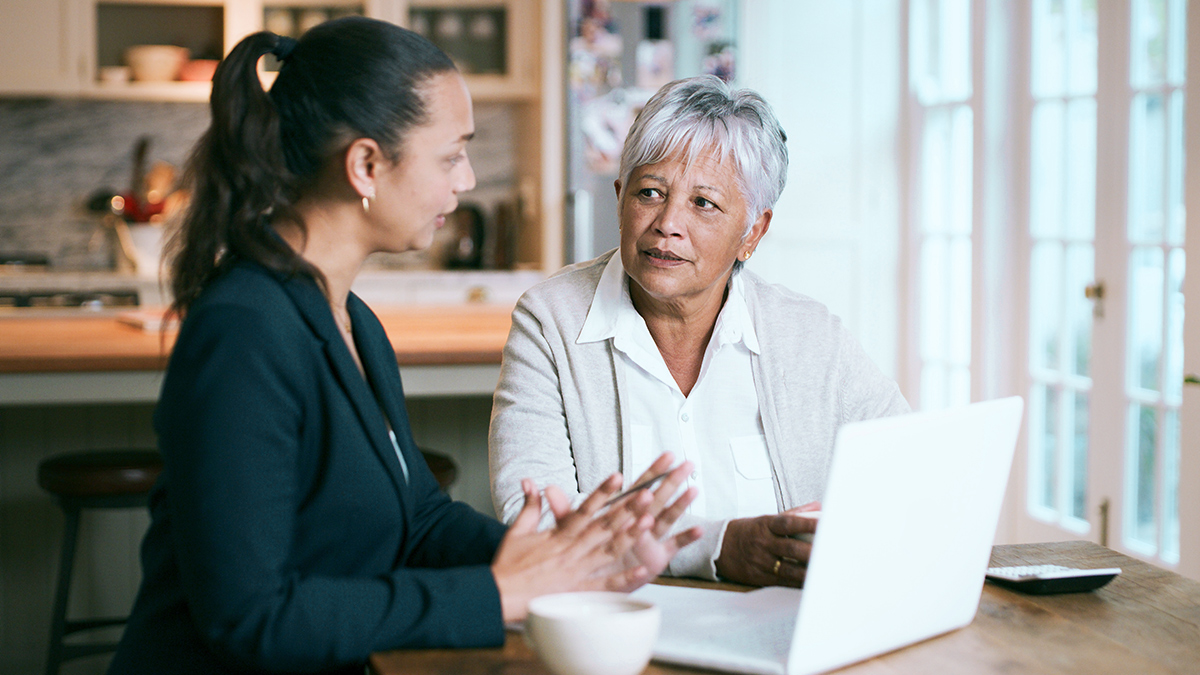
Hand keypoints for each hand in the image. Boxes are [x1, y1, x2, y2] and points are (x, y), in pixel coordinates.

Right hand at [491, 475, 654, 622]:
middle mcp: (571, 549)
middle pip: (604, 526)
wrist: (499, 595)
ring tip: (649, 522)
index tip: (619, 476)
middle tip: (647, 493)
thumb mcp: (517, 530)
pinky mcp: (577, 591)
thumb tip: (530, 482)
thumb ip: (530, 506)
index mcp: (559, 534)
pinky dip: (623, 578)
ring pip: (608, 550)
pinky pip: (605, 585)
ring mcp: (576, 570)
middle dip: (626, 509)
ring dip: (629, 536)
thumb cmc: (508, 565)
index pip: (584, 508)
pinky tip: (642, 570)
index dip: (602, 491)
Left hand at [547, 453, 702, 587]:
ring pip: (667, 518)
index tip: (666, 455)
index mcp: (623, 513)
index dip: (652, 471)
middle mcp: (640, 523)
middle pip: (658, 497)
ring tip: (693, 490)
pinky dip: (685, 539)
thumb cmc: (585, 553)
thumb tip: (546, 488)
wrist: (593, 582)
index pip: (639, 487)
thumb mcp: (571, 531)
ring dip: (680, 504)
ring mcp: (651, 539)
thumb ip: (564, 511)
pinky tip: (700, 530)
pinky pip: (673, 547)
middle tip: (686, 463)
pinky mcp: (657, 558)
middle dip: (671, 480)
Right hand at [715, 501, 820, 587]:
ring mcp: (761, 561)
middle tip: (831, 553)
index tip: (825, 525)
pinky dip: (798, 583)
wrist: (718, 547)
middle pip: (792, 548)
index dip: (807, 524)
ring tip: (826, 572)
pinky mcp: (760, 577)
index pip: (789, 523)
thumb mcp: (766, 519)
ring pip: (789, 568)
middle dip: (812, 552)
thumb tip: (818, 507)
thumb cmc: (747, 532)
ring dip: (809, 571)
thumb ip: (793, 514)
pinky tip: (812, 583)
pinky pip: (783, 582)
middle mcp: (763, 543)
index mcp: (766, 525)